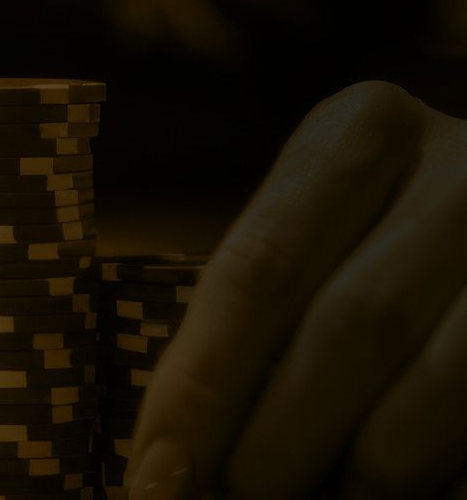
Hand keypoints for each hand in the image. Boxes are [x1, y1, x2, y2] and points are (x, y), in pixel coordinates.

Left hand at [127, 81, 466, 497]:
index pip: (257, 268)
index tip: (155, 470)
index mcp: (361, 130)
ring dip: (363, 471)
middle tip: (231, 499)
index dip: (199, 385)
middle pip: (347, 324)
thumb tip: (177, 455)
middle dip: (278, 437)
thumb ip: (263, 315)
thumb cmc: (390, 239)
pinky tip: (384, 492)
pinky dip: (435, 470)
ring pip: (435, 379)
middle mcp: (456, 166)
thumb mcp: (326, 237)